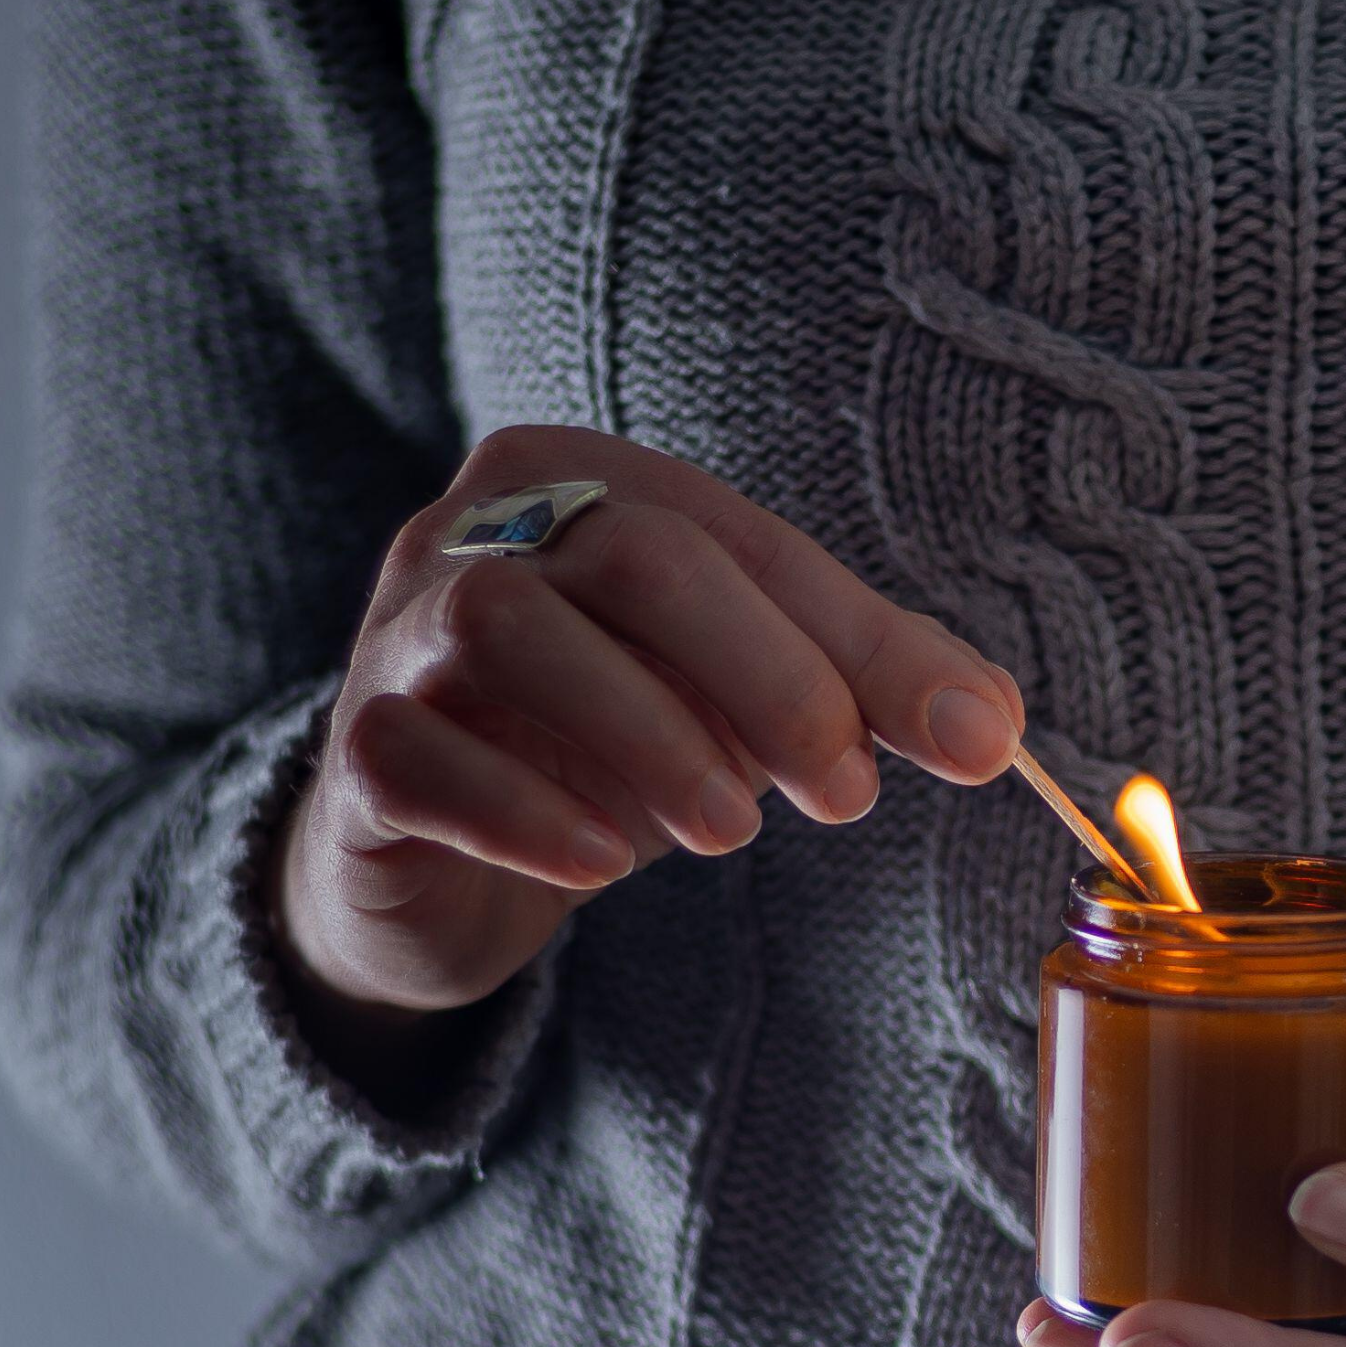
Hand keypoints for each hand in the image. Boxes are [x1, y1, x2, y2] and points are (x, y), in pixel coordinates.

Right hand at [273, 425, 1024, 1038]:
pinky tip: (606, 861)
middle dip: (766, 675)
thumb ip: (863, 689)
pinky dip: (527, 808)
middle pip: (632, 557)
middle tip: (846, 794)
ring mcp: (396, 633)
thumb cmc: (610, 743)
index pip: (740, 538)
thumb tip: (990, 723)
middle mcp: (474, 530)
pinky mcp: (354, 751)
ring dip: (648, 734)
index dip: (859, 640)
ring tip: (731, 831)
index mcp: (585, 485)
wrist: (437, 859)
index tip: (966, 741)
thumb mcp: (748, 701)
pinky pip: (419, 755)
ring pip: (509, 628)